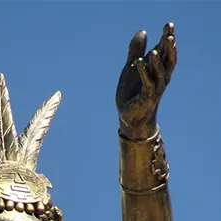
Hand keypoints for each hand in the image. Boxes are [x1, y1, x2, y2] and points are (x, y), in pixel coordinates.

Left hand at [116, 23, 176, 139]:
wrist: (130, 116)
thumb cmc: (132, 92)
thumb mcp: (132, 68)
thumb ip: (136, 51)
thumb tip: (143, 31)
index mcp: (158, 69)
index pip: (166, 51)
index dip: (168, 38)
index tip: (169, 25)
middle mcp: (161, 77)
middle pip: (168, 60)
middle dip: (169, 48)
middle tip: (170, 35)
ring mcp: (155, 87)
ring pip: (160, 73)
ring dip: (158, 62)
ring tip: (155, 50)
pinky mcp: (147, 96)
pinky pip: (147, 83)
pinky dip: (143, 72)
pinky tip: (138, 63)